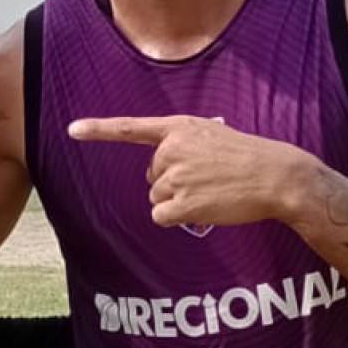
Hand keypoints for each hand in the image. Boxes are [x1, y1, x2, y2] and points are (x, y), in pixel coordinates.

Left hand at [69, 112, 309, 228]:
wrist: (275, 175)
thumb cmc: (248, 158)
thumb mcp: (213, 136)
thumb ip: (183, 145)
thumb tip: (160, 177)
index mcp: (179, 128)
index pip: (132, 129)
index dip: (99, 130)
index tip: (72, 129)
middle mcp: (172, 150)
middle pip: (151, 177)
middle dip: (171, 183)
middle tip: (206, 181)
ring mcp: (176, 178)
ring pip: (156, 199)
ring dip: (177, 202)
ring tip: (210, 193)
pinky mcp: (182, 204)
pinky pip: (162, 217)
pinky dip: (178, 218)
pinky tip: (203, 209)